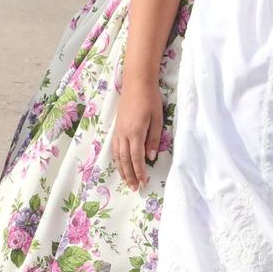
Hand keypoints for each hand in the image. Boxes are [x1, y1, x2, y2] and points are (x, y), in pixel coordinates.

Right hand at [112, 71, 163, 191]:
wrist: (136, 83)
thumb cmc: (150, 99)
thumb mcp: (157, 119)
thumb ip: (153, 139)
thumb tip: (150, 157)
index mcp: (135, 133)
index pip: (137, 158)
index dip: (140, 172)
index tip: (143, 183)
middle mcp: (124, 134)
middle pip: (125, 160)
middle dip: (129, 175)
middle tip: (134, 188)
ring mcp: (118, 131)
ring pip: (117, 155)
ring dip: (122, 170)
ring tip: (126, 181)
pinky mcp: (116, 127)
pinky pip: (114, 148)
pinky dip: (117, 159)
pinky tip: (120, 164)